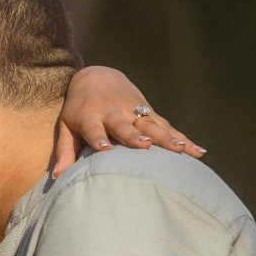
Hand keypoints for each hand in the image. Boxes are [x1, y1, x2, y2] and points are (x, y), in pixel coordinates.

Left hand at [55, 65, 204, 176]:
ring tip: (180, 150)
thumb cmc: (78, 110)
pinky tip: (198, 152)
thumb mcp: (67, 127)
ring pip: (152, 125)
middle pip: (125, 125)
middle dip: (135, 135)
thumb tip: (57, 178)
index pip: (93, 127)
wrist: (97, 76)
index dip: (98, 137)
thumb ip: (64, 151)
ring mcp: (133, 111)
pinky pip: (167, 127)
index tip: (104, 148)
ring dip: (166, 137)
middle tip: (145, 145)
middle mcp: (113, 112)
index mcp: (90, 116)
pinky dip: (182, 138)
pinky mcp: (149, 113)